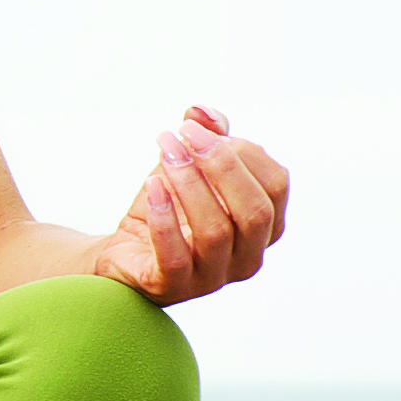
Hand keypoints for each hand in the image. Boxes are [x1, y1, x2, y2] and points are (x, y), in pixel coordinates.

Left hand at [87, 104, 288, 303]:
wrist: (125, 252)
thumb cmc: (169, 207)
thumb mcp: (190, 165)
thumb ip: (205, 136)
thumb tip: (201, 112)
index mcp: (264, 226)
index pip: (275, 185)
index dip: (243, 151)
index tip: (199, 128)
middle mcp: (247, 256)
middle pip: (253, 212)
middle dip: (221, 166)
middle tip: (183, 134)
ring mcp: (213, 277)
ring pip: (216, 232)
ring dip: (189, 184)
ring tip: (164, 151)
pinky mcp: (173, 288)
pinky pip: (175, 258)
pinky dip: (164, 220)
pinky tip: (151, 186)